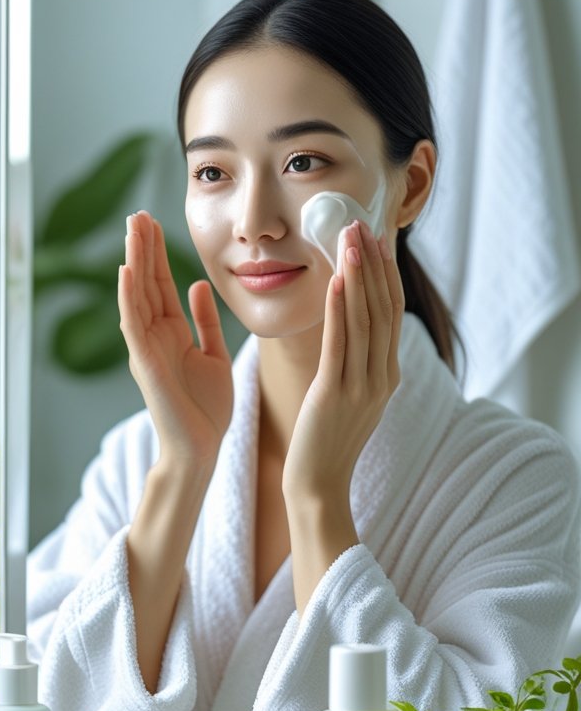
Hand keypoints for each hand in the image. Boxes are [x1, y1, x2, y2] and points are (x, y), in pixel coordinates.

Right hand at [119, 211, 232, 467]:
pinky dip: (129, 298)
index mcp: (171, 334)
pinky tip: (126, 271)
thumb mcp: (214, 355)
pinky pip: (133, 325)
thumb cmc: (207, 409)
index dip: (157, 253)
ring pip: (136, 296)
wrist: (201, 450)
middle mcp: (154, 337)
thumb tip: (199, 284)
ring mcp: (147, 349)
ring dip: (134, 262)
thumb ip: (205, 321)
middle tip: (137, 214)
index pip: (161, 285)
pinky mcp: (145, 364)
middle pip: (145, 283)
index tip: (155, 222)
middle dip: (142, 248)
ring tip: (132, 230)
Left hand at [282, 219, 404, 509]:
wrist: (318, 486)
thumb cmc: (328, 442)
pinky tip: (337, 281)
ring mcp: (362, 385)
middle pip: (383, 309)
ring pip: (365, 320)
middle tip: (364, 224)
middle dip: (374, 264)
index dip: (386, 274)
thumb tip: (356, 329)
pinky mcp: (336, 393)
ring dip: (358, 275)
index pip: (391, 314)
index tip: (377, 240)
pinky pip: (340, 344)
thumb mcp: (353, 398)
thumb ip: (360, 364)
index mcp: (388, 375)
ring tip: (351, 238)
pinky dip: (340, 310)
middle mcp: (382, 377)